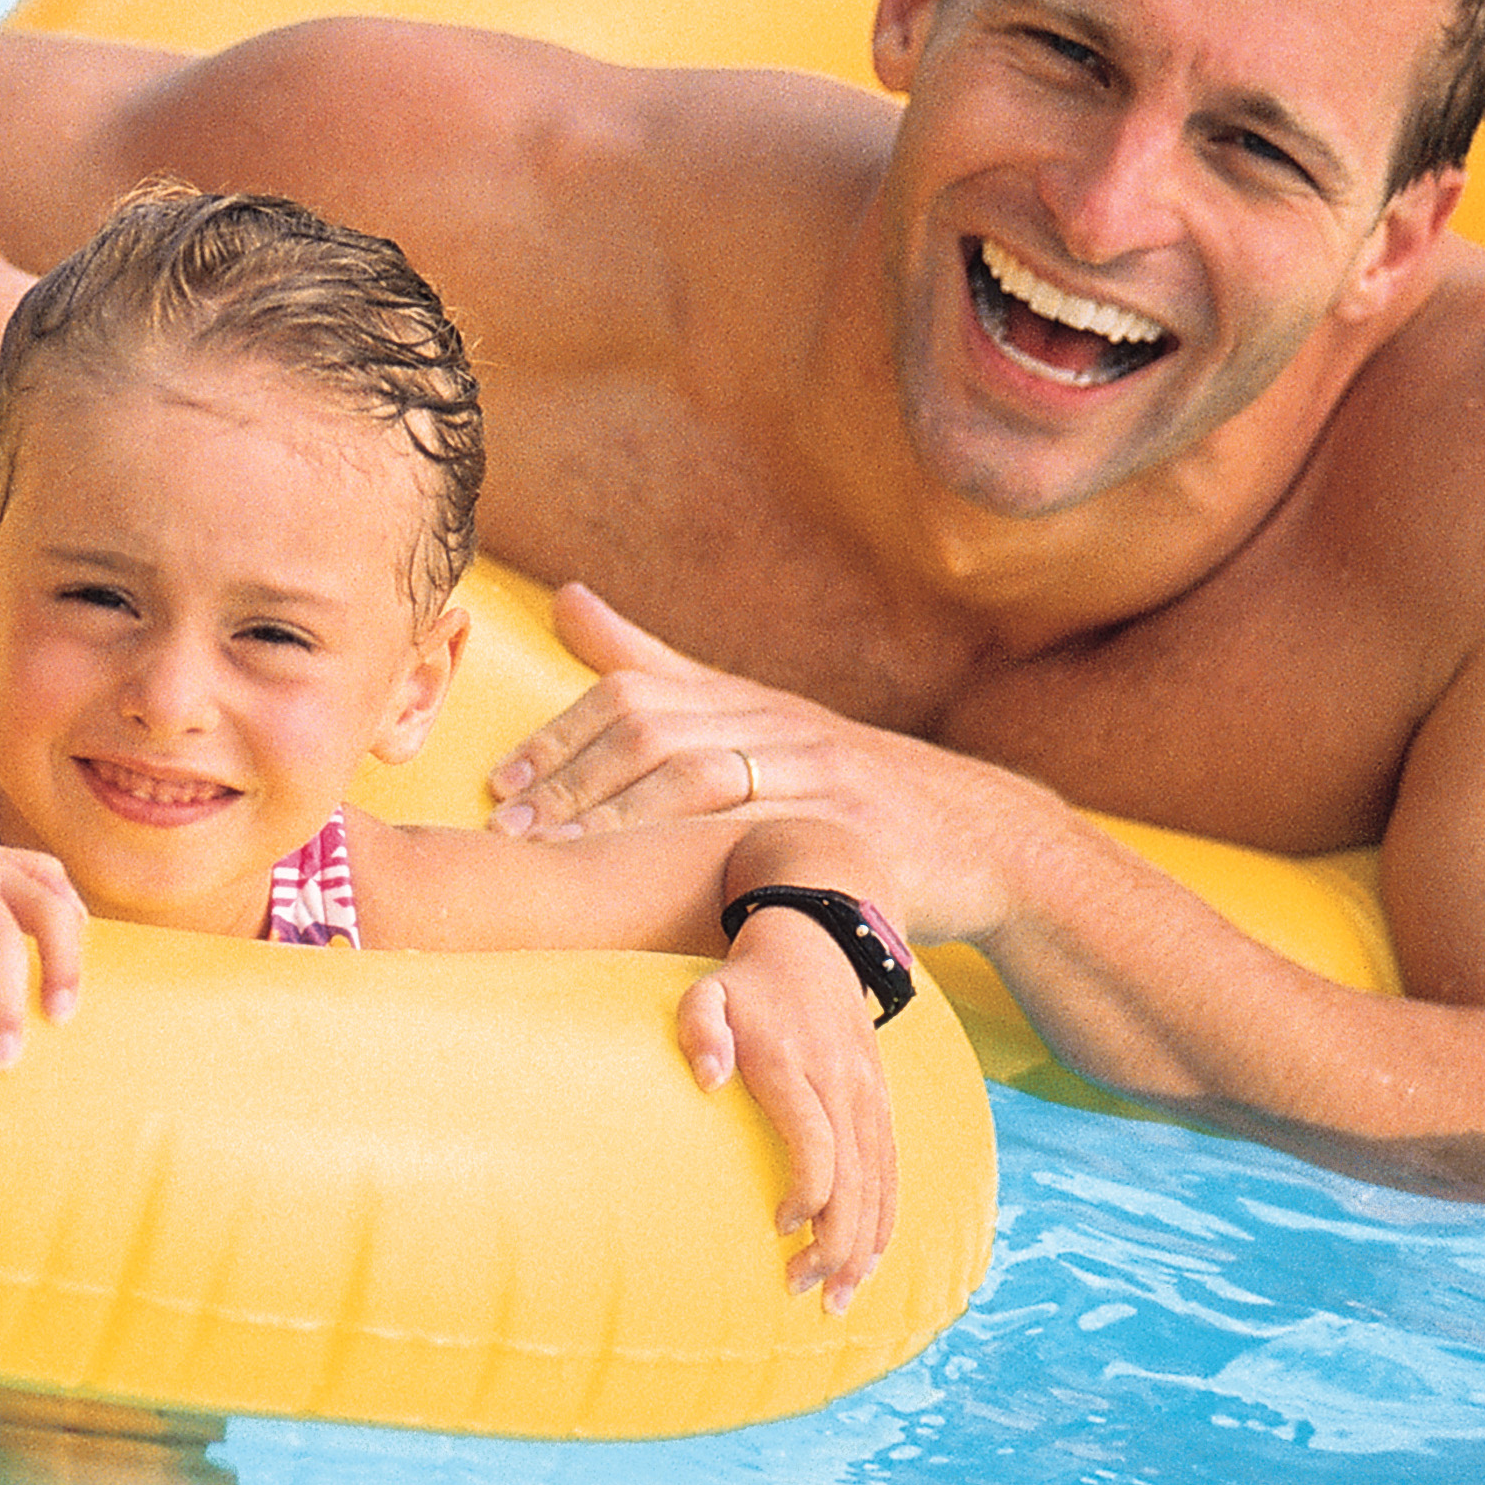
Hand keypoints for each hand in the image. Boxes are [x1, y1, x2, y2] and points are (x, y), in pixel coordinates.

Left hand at [486, 585, 1036, 943]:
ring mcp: (818, 779)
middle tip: (510, 827)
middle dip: (573, 780)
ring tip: (559, 856)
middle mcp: (777, 728)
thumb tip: (567, 597)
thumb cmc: (841, 779)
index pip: (634, 694)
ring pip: (703, 781)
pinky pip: (767, 840)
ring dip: (619, 820)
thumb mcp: (751, 714)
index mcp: (745, 701)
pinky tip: (653, 888)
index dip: (561, 736)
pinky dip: (702, 860)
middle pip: (657, 733)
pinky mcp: (852, 835)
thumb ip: (656, 664)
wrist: (983, 837)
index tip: (501, 781)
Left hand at [676, 909, 895, 1307]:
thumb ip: (700, 1032)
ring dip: (863, 1246)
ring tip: (838, 1298)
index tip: (777, 1227)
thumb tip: (708, 1081)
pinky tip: (870, 1260)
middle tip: (803, 1291)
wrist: (818, 945)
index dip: (805, 1195)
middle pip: (853, 1180)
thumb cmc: (746, 983)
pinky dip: (885, 1219)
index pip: (816, 1145)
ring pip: (879, 1184)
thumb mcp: (705, 993)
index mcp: (796, 1068)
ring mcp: (869, 1096)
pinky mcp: (880, 1103)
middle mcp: (842, 1086)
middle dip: (834, 1245)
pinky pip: (891, 1169)